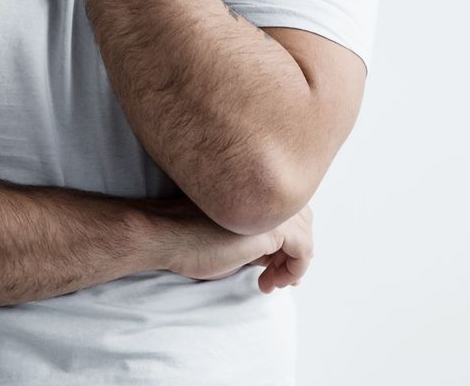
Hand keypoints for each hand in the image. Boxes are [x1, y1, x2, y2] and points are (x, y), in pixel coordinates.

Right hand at [144, 195, 313, 294]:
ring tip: (270, 282)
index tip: (271, 264)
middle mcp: (265, 190)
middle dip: (293, 250)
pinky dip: (293, 271)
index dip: (285, 237)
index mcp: (252, 186)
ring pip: (305, 235)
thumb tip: (278, 255)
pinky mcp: (272, 228)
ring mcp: (270, 207)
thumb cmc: (187, 235)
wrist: (164, 234)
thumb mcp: (229, 232)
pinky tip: (268, 283)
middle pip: (303, 218)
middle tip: (274, 275)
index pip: (288, 207)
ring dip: (292, 264)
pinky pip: (303, 251)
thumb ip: (255, 235)